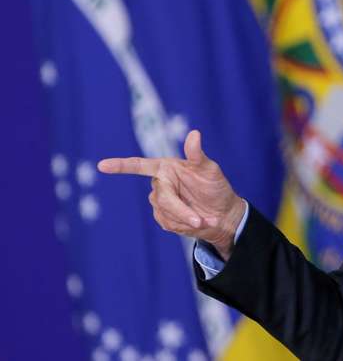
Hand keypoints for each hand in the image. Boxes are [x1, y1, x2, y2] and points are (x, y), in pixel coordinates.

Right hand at [97, 130, 244, 259]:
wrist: (223, 214)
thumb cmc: (216, 187)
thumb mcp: (210, 169)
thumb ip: (197, 155)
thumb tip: (194, 134)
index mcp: (166, 167)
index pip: (140, 165)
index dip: (121, 166)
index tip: (102, 165)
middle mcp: (159, 183)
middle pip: (161, 198)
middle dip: (181, 210)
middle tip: (200, 220)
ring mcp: (160, 202)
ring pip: (165, 212)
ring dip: (186, 219)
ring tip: (204, 219)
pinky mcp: (163, 218)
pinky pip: (168, 223)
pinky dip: (184, 226)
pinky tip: (196, 223)